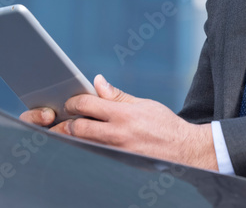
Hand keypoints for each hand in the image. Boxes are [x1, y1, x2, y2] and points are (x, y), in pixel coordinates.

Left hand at [19, 75, 218, 170]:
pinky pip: (94, 153)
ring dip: (71, 138)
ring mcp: (116, 151)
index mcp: (123, 114)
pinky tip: (82, 143)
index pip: (86, 105)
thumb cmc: (164, 124)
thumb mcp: (143, 104)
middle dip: (65, 124)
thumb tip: (97, 83)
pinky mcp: (118, 162)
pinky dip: (85, 147)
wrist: (184, 150)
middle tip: (61, 120)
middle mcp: (117, 133)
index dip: (73, 102)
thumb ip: (116, 96)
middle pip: (78, 128)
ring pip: (82, 144)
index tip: (70, 102)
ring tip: (65, 132)